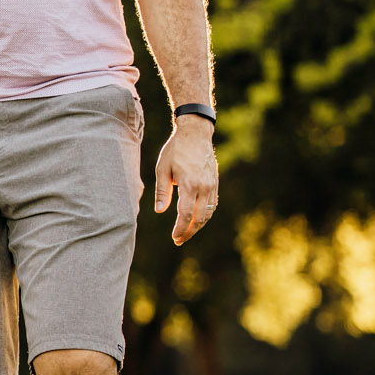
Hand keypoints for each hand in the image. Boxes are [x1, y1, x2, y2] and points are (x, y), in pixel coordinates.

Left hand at [155, 115, 219, 244]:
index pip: (186, 214)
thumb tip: (160, 211)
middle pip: (200, 217)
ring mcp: (212, 184)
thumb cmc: (175, 150)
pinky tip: (196, 219)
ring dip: (198, 225)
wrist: (196, 133)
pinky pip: (212, 204)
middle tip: (179, 240)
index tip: (175, 237)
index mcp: (189, 184)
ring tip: (186, 232)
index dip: (181, 228)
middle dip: (190, 231)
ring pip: (208, 212)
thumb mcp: (162, 168)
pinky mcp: (215, 182)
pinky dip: (205, 215)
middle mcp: (204, 186)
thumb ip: (162, 191)